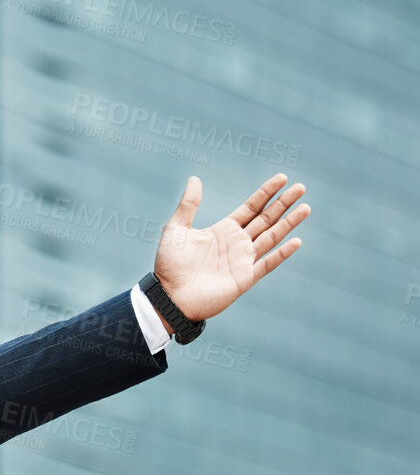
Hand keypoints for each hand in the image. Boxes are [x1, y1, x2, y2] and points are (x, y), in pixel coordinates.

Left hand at [154, 172, 308, 324]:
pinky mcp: (245, 278)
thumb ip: (188, 205)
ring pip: (272, 237)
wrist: (169, 295)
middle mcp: (237, 243)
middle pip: (266, 218)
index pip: (251, 207)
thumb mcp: (177, 228)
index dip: (266, 193)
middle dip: (283, 203)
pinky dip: (282, 253)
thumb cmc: (170, 264)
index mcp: (223, 230)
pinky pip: (267, 264)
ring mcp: (243, 260)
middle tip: (301, 187)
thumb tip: (195, 178)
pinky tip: (296, 241)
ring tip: (306, 208)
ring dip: (289, 223)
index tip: (282, 178)